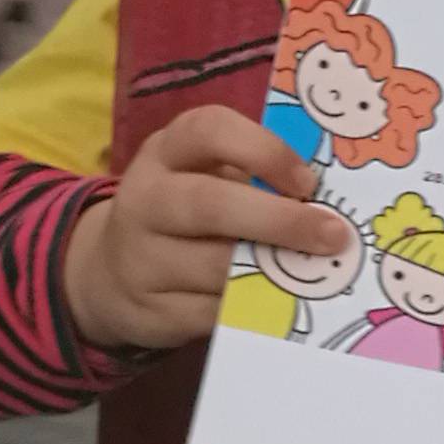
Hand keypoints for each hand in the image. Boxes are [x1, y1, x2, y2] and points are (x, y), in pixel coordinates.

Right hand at [63, 108, 346, 351]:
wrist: (112, 273)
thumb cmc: (188, 215)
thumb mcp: (209, 179)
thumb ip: (258, 181)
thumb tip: (331, 202)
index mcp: (168, 151)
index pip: (208, 130)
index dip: (264, 151)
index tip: (308, 180)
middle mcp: (146, 198)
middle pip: (209, 204)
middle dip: (278, 220)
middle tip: (332, 235)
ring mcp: (140, 257)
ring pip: (212, 267)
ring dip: (270, 271)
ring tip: (314, 273)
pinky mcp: (149, 308)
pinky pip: (211, 313)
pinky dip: (251, 310)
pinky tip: (279, 304)